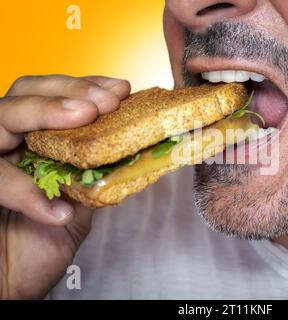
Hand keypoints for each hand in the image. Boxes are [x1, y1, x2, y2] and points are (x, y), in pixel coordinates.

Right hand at [0, 75, 130, 297]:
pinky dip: (26, 191)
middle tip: (103, 101)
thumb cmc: (43, 243)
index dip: (84, 87)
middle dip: (66, 91)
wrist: (12, 284)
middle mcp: (8, 145)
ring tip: (85, 117)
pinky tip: (59, 211)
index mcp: (34, 143)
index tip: (119, 89)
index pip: (52, 97)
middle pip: (22, 93)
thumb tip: (135, 153)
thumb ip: (96, 176)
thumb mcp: (80, 205)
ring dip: (44, 111)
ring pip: (0, 118)